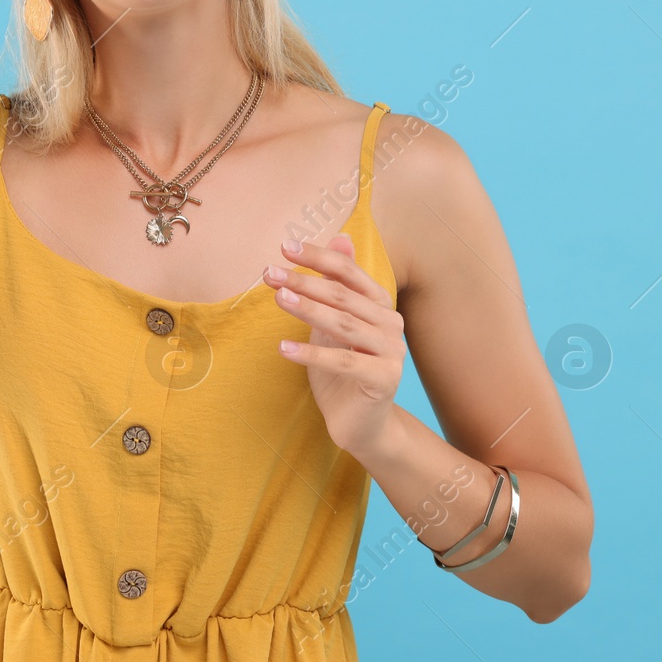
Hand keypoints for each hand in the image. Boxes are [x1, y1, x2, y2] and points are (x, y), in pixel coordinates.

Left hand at [265, 234, 405, 456]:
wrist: (361, 425)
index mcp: (379, 305)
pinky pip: (343, 362)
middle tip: (269, 273)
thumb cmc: (342, 372)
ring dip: (308, 309)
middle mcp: (391, 323)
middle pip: (343, 296)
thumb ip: (337, 285)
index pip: (349, 272)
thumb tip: (341, 236)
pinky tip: (283, 347)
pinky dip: (311, 353)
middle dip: (304, 281)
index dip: (318, 257)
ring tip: (277, 298)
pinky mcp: (384, 379)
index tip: (284, 247)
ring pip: (344, 325)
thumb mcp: (334, 324)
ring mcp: (391, 352)